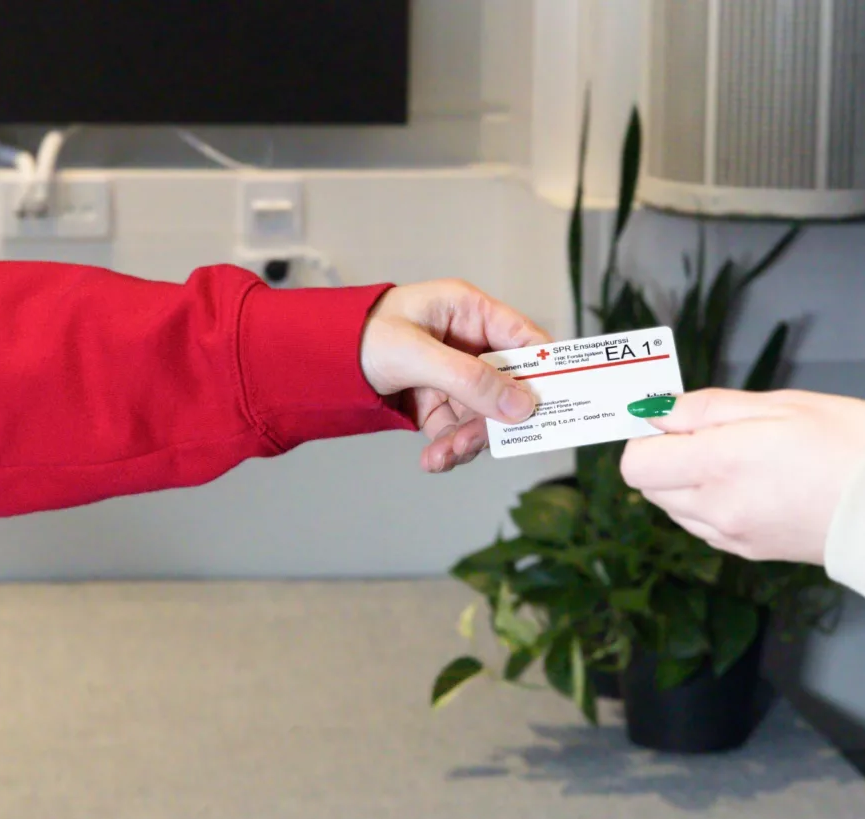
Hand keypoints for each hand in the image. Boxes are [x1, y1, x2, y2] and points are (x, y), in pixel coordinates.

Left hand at [360, 279, 550, 472]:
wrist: (308, 364)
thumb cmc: (357, 337)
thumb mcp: (416, 355)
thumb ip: (470, 379)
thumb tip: (522, 407)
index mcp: (468, 312)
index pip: (525, 339)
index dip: (545, 370)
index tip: (555, 403)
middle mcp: (467, 343)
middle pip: (507, 386)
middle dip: (494, 419)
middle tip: (478, 442)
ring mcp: (452, 375)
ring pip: (484, 415)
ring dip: (468, 441)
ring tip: (443, 456)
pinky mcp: (435, 403)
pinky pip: (458, 430)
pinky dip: (450, 449)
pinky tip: (433, 460)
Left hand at [620, 389, 864, 563]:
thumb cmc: (850, 445)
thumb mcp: (779, 404)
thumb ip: (708, 408)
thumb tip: (658, 410)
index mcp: (717, 464)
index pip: (636, 462)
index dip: (648, 434)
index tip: (674, 417)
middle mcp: (715, 507)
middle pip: (649, 486)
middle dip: (667, 455)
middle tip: (713, 431)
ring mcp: (731, 535)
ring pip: (674, 507)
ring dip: (687, 480)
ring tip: (739, 456)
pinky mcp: (749, 550)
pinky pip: (704, 526)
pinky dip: (710, 503)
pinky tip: (750, 482)